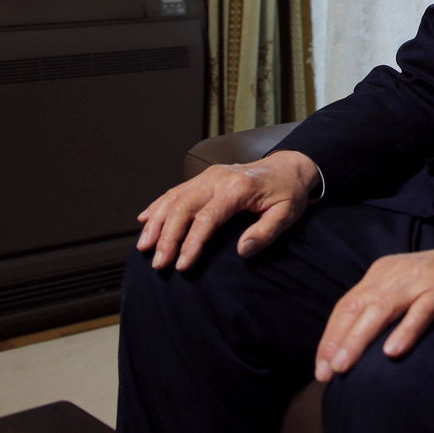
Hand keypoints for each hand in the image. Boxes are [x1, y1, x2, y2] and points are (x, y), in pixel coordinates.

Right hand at [135, 150, 319, 270]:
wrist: (289, 167)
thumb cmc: (288, 193)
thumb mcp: (287, 214)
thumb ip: (266, 232)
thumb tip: (242, 251)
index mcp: (238, 188)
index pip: (207, 218)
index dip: (191, 243)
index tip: (181, 265)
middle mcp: (218, 178)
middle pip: (183, 207)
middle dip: (167, 236)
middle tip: (158, 263)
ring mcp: (209, 176)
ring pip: (174, 197)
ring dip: (156, 222)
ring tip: (144, 247)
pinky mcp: (205, 177)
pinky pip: (176, 190)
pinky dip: (158, 205)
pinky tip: (145, 219)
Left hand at [313, 236, 433, 381]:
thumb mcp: (404, 292)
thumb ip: (382, 310)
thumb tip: (353, 347)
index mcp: (381, 274)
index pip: (346, 306)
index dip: (331, 336)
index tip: (320, 367)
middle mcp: (395, 274)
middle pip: (359, 307)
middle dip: (339, 341)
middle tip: (327, 372)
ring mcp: (420, 280)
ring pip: (383, 308)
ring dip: (360, 338)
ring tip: (345, 365)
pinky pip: (422, 310)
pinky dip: (406, 330)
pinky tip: (392, 351)